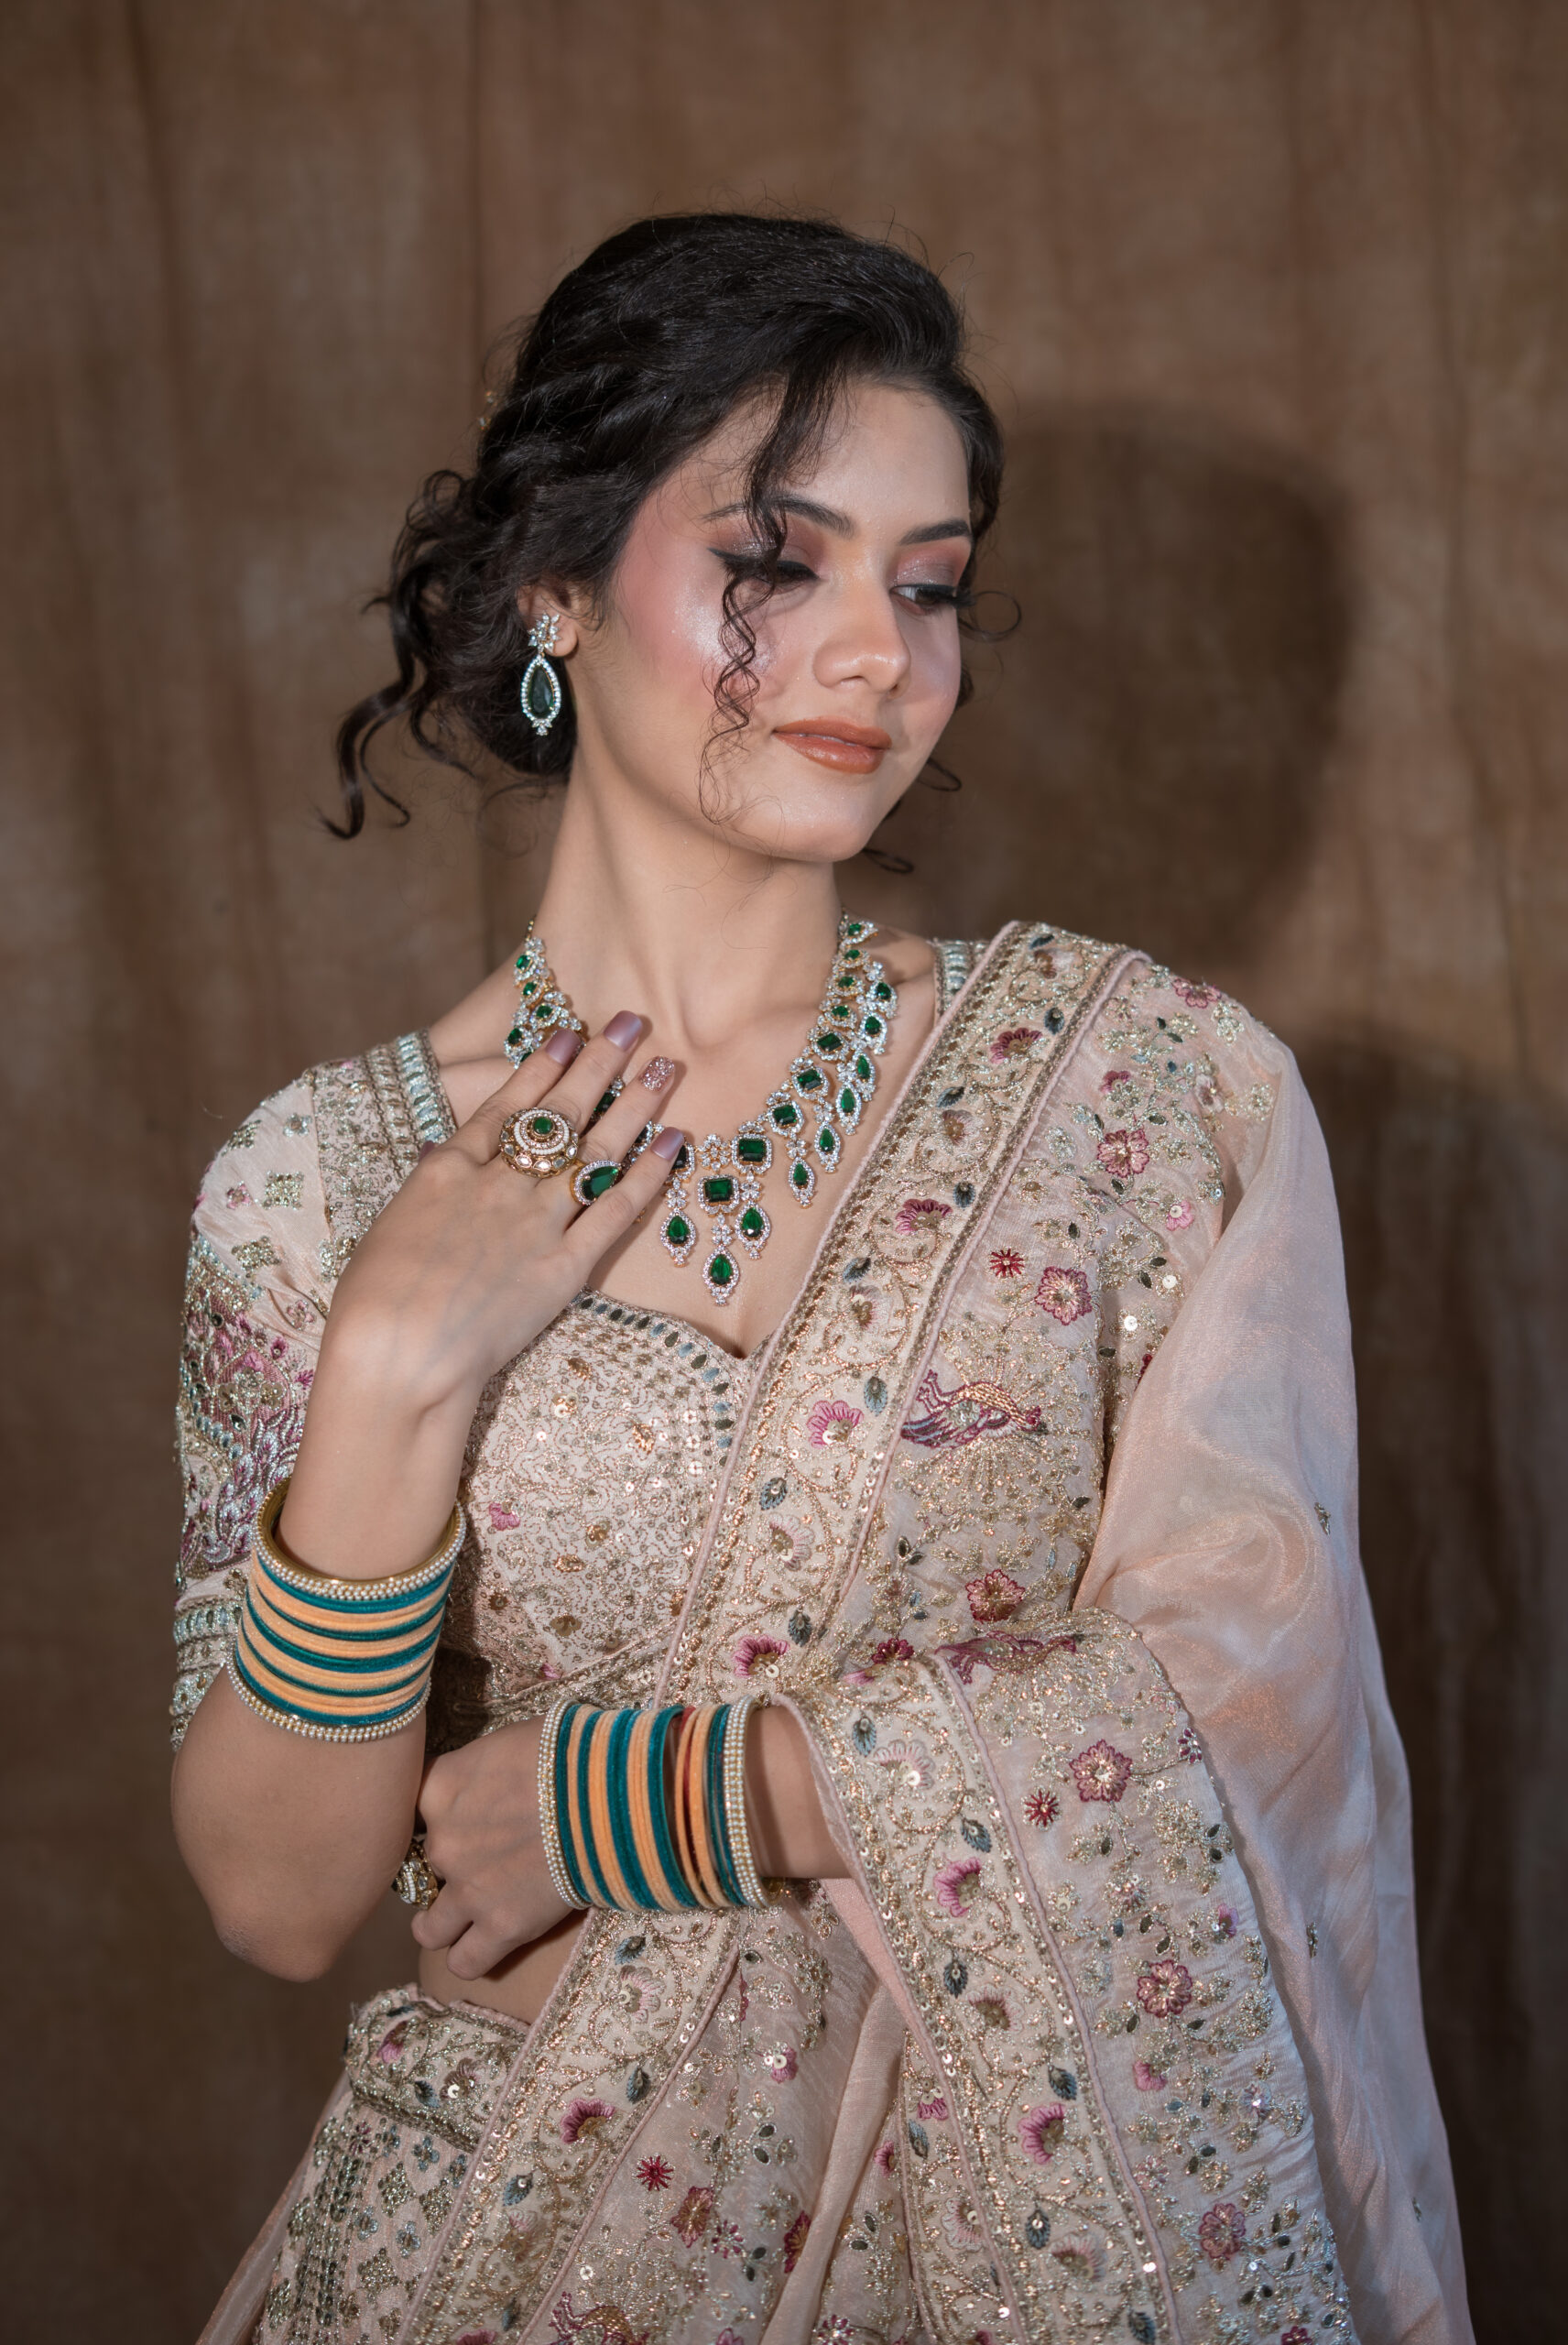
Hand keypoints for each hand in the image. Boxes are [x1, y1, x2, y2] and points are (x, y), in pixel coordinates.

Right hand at [279, 1015, 684, 1576]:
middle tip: (636, 1022)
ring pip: (597, 1150)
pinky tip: (673, 1142)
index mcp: (447, 1169)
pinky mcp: (564, 1268)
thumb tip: (444, 1150)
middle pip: (561, 1111)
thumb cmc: (372, 1301)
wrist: (396, 1356)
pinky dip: (648, 1174)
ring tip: (667, 1067)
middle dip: (601, 1062)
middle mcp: (499, 1184)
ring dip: (636, 1104)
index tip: (570, 1031)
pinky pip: (616, 1211)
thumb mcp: (391, 1226)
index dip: (543, 1064)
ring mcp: (535, 1223)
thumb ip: (427, 1186)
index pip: (507, 1103)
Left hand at [411, 1717, 574, 1978]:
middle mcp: (442, 1844)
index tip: (447, 1820)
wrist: (604, 1794)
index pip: (406, 1810)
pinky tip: (480, 1947)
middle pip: (419, 1868)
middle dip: (444, 1867)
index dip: (426, 1819)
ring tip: (455, 1921)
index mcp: (439, 1790)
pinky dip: (470, 1957)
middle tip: (475, 1861)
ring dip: (439, 1925)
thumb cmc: (563, 1753)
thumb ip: (479, 1770)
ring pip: (429, 1929)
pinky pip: (466, 1962)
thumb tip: (490, 1776)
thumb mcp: (505, 1744)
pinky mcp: (502, 1927)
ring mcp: (468, 1890)